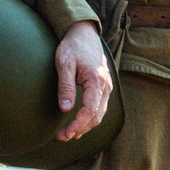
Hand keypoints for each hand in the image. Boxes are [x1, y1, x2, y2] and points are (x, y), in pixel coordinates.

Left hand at [49, 20, 111, 142]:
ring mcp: (107, 86)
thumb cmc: (72, 47)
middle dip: (80, 129)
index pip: (90, 110)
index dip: (78, 125)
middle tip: (62, 136)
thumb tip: (66, 109)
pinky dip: (91, 118)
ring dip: (86, 126)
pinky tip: (80, 123)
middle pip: (97, 116)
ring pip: (100, 113)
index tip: (65, 133)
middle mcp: (105, 85)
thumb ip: (65, 86)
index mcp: (96, 80)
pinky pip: (100, 107)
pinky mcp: (104, 86)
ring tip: (68, 133)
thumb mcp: (64, 64)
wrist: (83, 33)